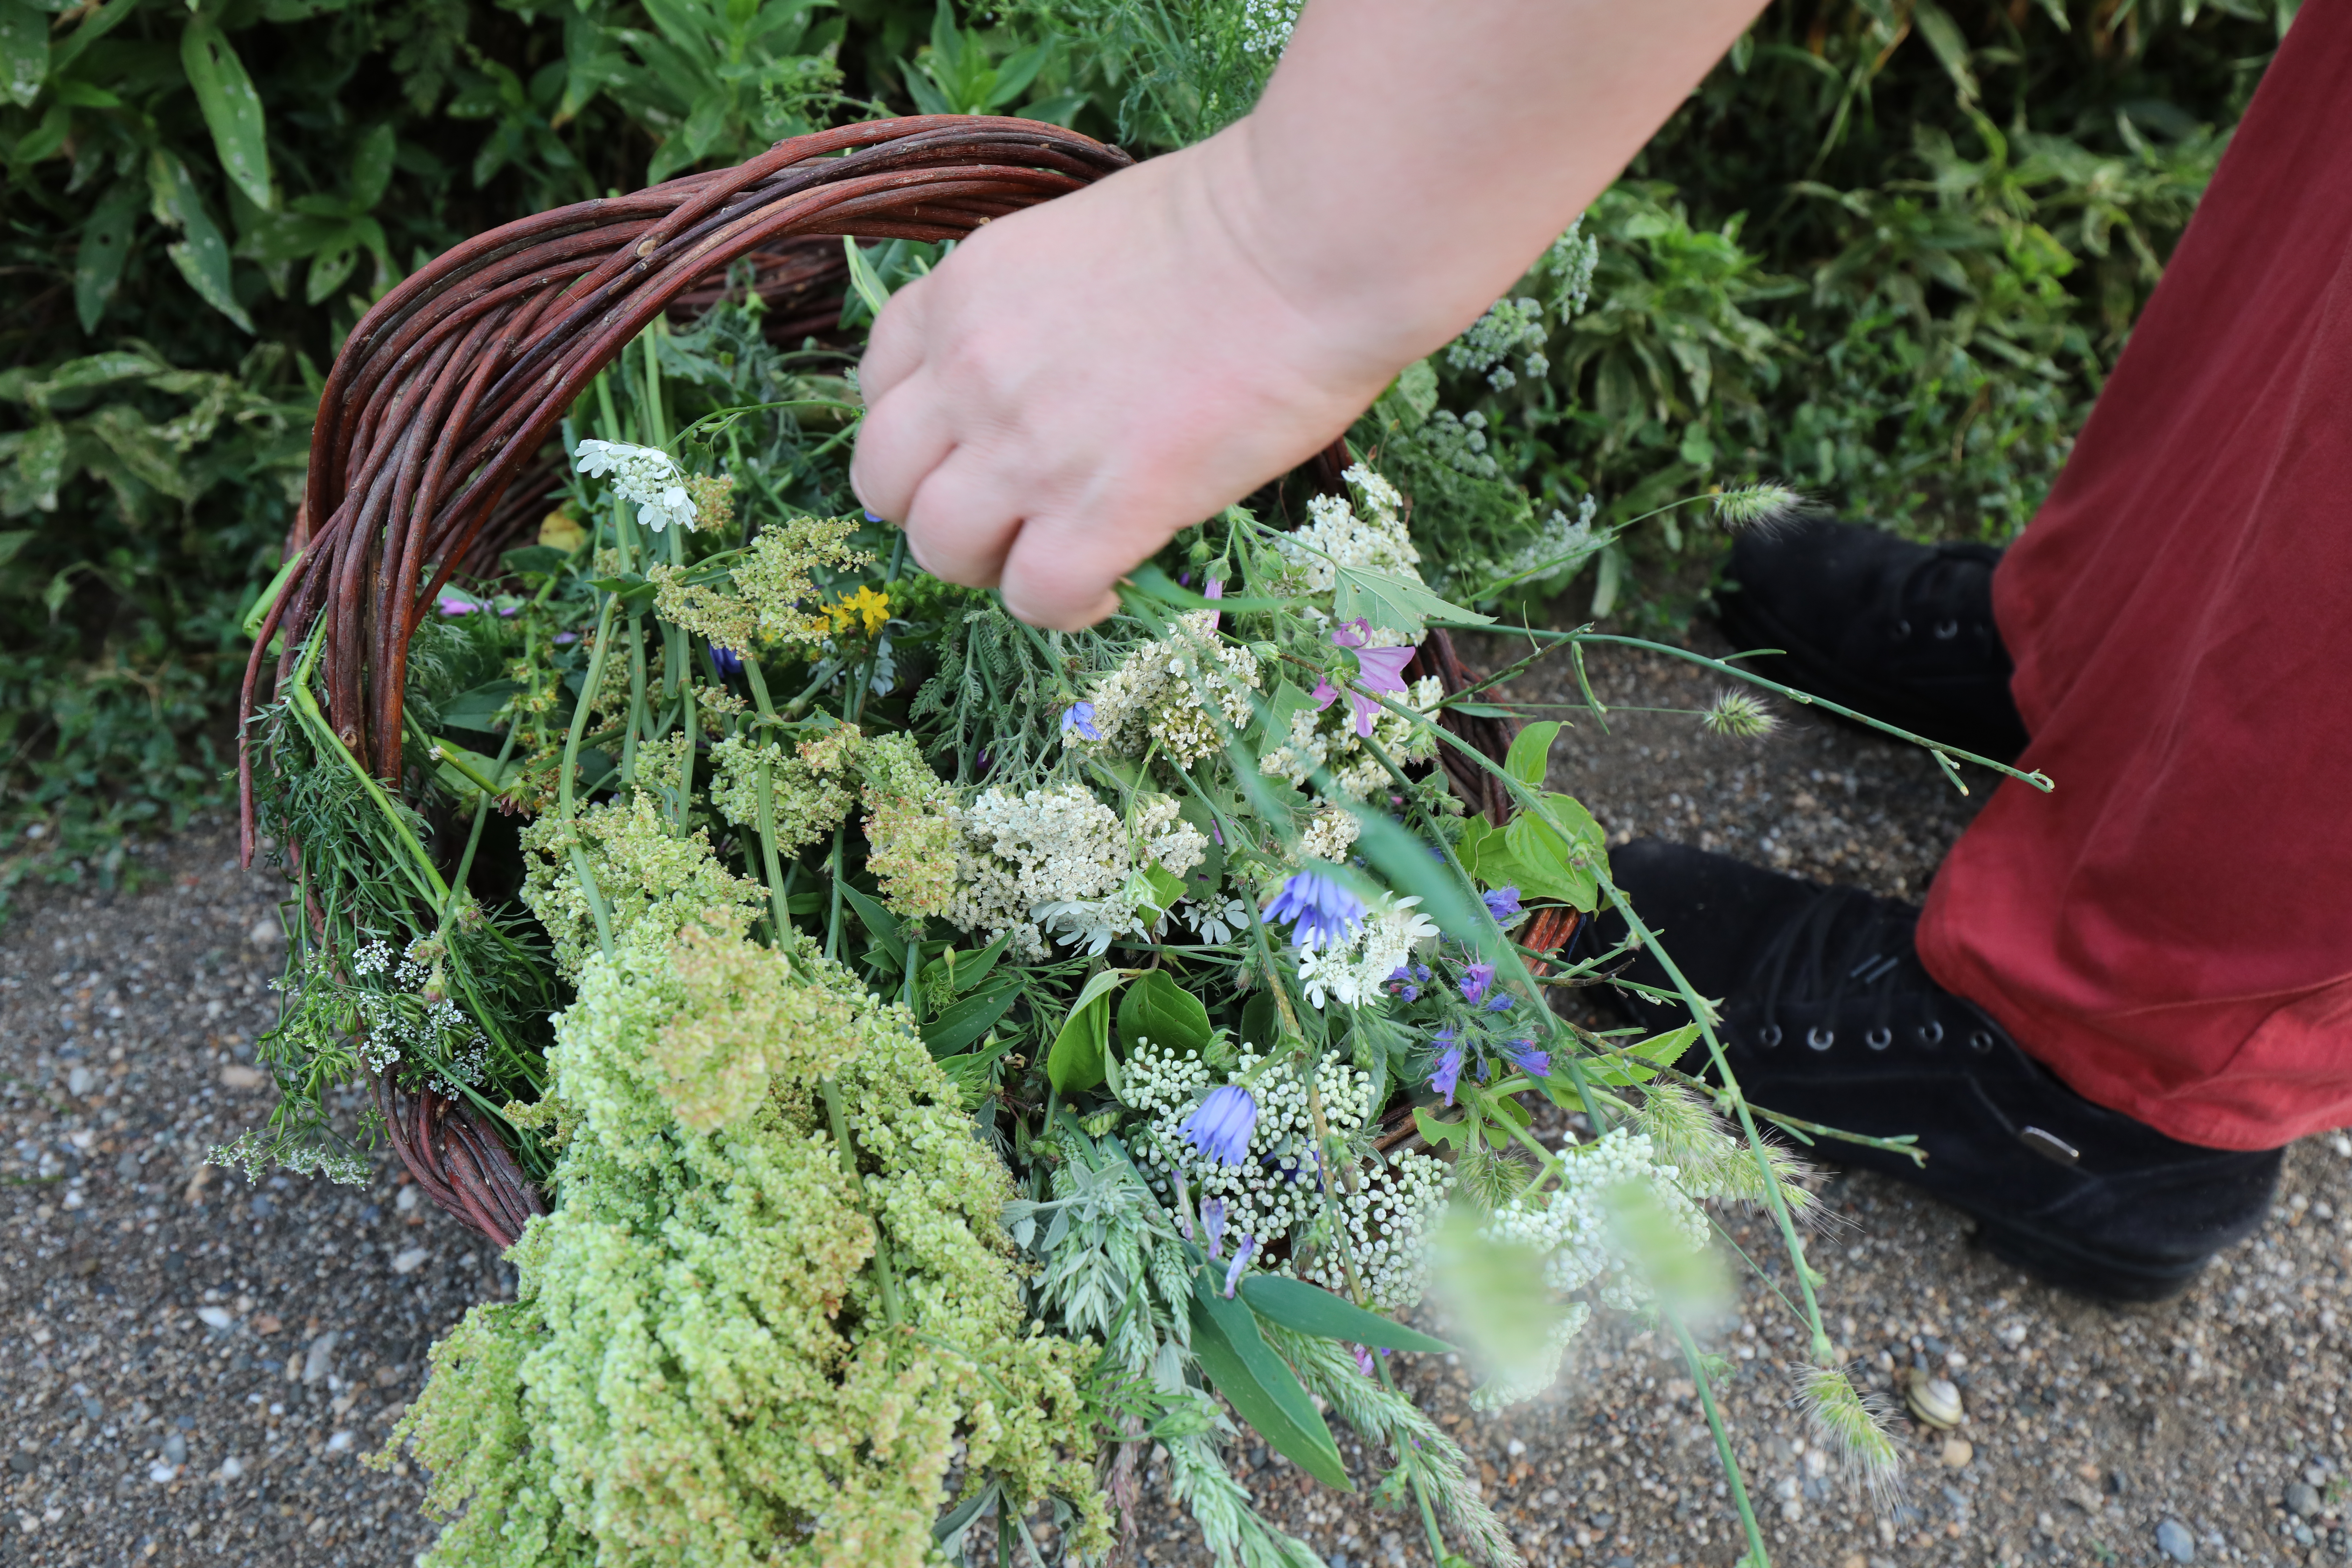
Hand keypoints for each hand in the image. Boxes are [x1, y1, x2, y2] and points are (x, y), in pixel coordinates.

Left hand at [850, 128, 1399, 629]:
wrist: (1305, 244)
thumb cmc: (1230, 225)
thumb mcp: (1079, 242)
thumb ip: (1034, 313)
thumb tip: (1056, 377)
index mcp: (963, 294)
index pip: (878, 389)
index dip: (919, 437)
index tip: (970, 453)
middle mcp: (970, 371)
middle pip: (886, 483)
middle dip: (936, 511)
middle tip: (1006, 518)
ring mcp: (1025, 446)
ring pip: (942, 551)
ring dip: (990, 567)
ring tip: (1053, 556)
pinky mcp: (1099, 510)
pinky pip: (1037, 597)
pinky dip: (1065, 607)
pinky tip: (1108, 588)